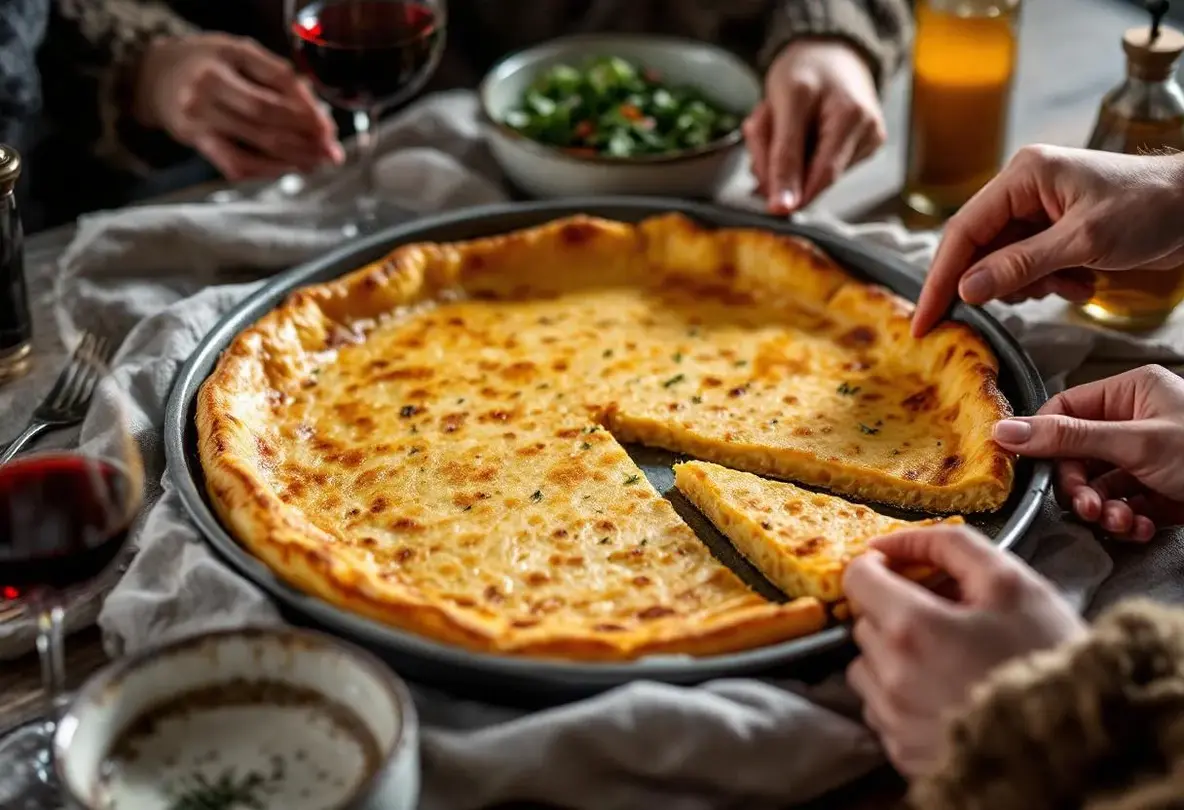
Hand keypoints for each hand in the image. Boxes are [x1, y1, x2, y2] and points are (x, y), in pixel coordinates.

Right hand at [133, 34, 343, 179]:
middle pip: (269, 118)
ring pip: (257, 145)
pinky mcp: (197, 141)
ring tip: (317, 163)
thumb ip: (277, 76)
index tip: (329, 127)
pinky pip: (237, 165)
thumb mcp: (240, 54)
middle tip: (331, 151)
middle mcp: (208, 86)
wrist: (155, 77)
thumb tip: (317, 112)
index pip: (279, 83)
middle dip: (307, 137)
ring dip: (294, 159)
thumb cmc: (208, 63)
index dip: (308, 108)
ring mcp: (200, 117)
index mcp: (226, 56)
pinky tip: (289, 169)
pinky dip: (268, 170)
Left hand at [744, 39, 885, 214]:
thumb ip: (782, 156)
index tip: (767, 205)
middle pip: (814, 178)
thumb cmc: (806, 69)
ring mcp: (865, 143)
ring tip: (781, 127)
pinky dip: (795, 156)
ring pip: (810, 174)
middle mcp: (867, 133)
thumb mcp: (784, 104)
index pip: (823, 176)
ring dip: (784, 161)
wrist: (826, 52)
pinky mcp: (859, 150)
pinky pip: (816, 166)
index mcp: (853, 116)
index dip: (793, 194)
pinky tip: (798, 133)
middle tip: (760, 141)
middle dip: (780, 167)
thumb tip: (783, 206)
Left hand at [843, 524, 1085, 775]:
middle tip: (945, 619)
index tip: (902, 571)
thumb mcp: (1011, 583)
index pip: (858, 578)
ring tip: (948, 661)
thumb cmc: (1048, 656)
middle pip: (865, 624)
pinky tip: (946, 695)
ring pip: (868, 669)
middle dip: (895, 613)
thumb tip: (896, 541)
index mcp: (911, 628)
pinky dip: (903, 697)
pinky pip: (883, 711)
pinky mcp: (902, 754)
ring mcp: (894, 720)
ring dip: (895, 657)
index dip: (879, 566)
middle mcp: (891, 677)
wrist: (1081, 739)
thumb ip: (951, 546)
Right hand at [913, 145, 1183, 335]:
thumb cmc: (1150, 207)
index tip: (925, 320)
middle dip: (995, 284)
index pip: (963, 232)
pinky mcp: (1053, 232)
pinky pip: (1028, 268)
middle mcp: (1022, 190)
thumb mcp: (1083, 241)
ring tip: (1068, 283)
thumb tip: (966, 290)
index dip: (939, 279)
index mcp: (1021, 176)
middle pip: (978, 250)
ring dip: (1030, 286)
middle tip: (1004, 311)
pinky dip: (1049, 283)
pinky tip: (1080, 281)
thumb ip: (1020, 265)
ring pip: (1002, 264)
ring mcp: (1037, 211)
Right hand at [992, 364, 1183, 540]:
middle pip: (1077, 454)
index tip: (1030, 470)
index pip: (1063, 410)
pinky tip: (1140, 528)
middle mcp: (1136, 421)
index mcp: (1130, 392)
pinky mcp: (1160, 491)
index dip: (1043, 441)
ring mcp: (1148, 458)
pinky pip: (1124, 504)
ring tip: (1121, 523)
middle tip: (1089, 509)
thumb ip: (1067, 438)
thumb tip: (1004, 430)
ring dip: (1104, 509)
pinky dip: (1127, 520)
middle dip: (1080, 487)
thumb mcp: (1135, 443)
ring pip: (1100, 485)